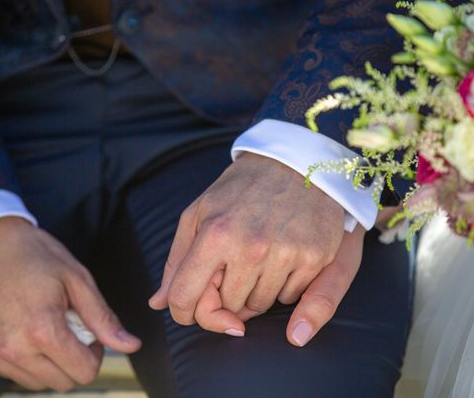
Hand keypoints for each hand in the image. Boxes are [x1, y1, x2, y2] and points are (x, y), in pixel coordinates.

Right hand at [0, 217, 140, 391]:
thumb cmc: (32, 254)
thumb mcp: (77, 279)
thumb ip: (103, 319)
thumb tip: (131, 345)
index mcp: (43, 331)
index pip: (84, 373)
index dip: (94, 353)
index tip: (88, 333)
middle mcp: (12, 349)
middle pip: (61, 382)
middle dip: (72, 359)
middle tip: (67, 327)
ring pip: (33, 382)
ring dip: (45, 362)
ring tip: (42, 325)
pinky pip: (6, 373)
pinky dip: (19, 358)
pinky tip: (18, 327)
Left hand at [149, 152, 346, 335]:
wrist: (295, 162)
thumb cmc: (241, 189)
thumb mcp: (200, 212)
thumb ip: (177, 260)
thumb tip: (158, 303)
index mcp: (216, 234)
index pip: (186, 298)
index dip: (183, 312)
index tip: (189, 309)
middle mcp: (251, 247)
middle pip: (226, 308)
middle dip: (224, 296)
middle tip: (231, 267)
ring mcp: (285, 253)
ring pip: (258, 307)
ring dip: (253, 293)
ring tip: (257, 258)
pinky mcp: (314, 257)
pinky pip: (290, 298)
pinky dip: (282, 286)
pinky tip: (282, 257)